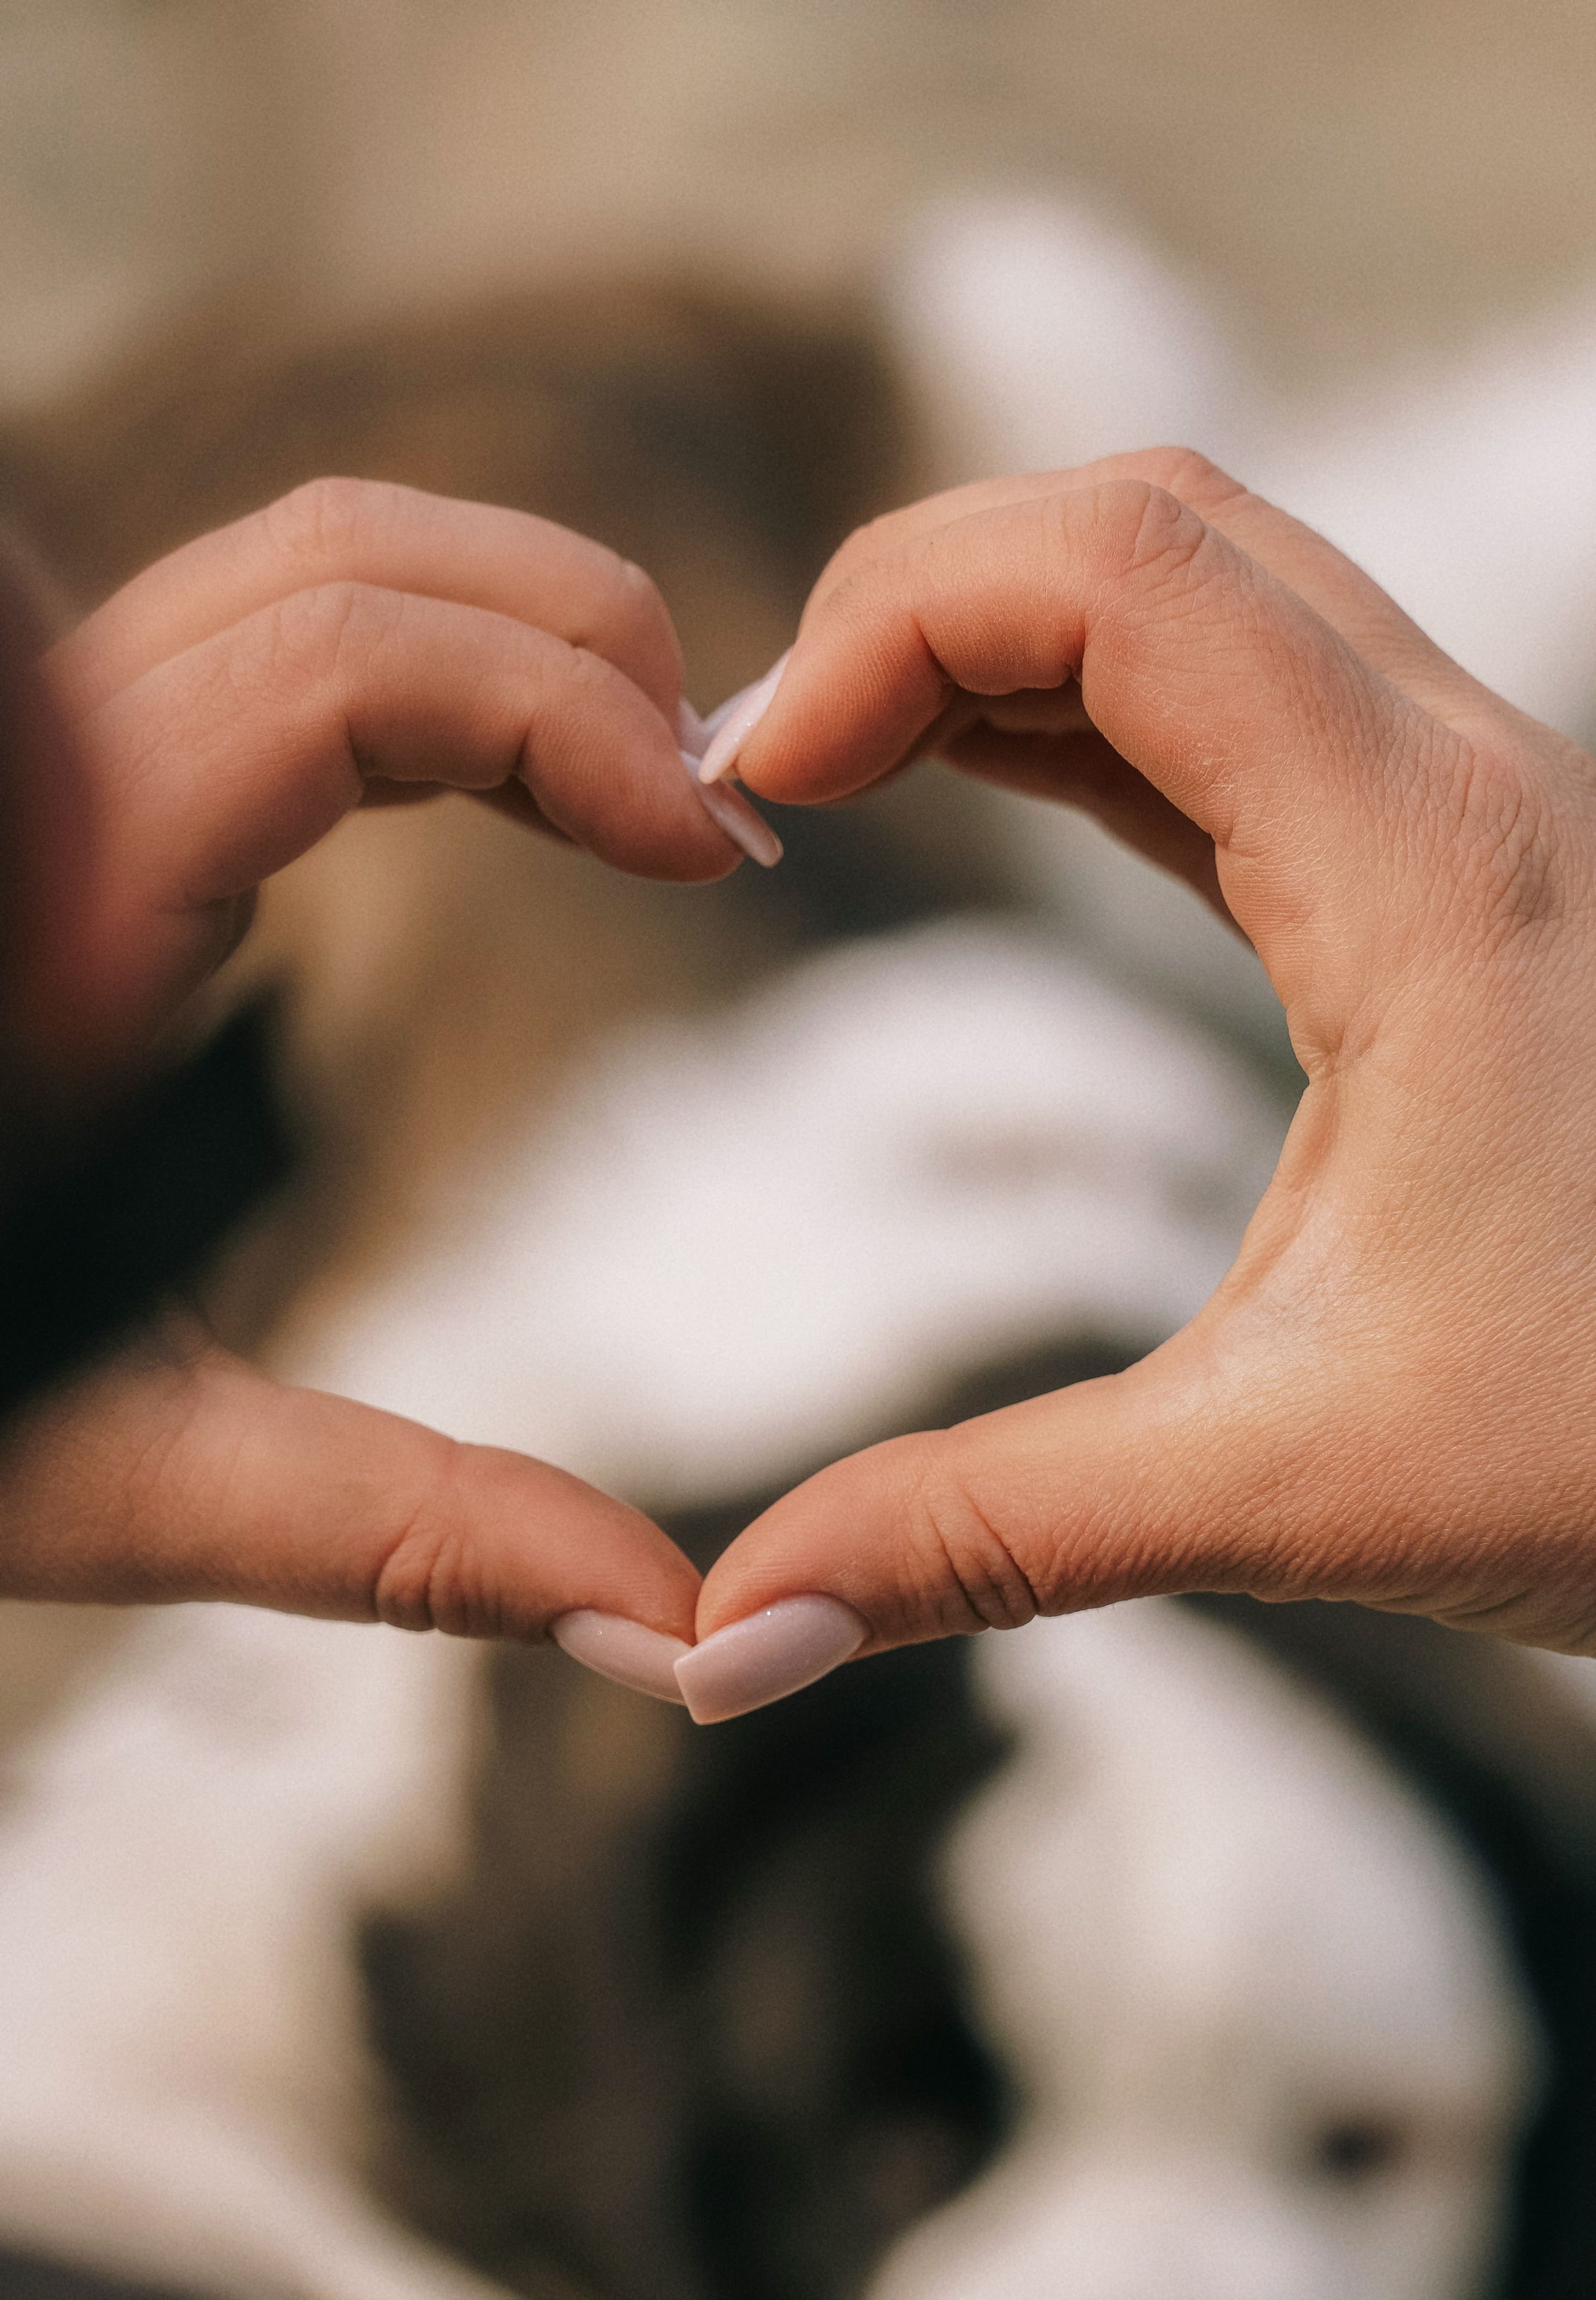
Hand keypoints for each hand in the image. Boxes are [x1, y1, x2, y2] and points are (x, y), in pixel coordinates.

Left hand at [0, 484, 738, 1649]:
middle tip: (707, 801)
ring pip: (291, 568)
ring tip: (633, 773)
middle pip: (341, 564)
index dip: (563, 714)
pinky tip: (489, 776)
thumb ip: (388, 1530)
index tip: (712, 853)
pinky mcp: (64, 792)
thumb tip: (664, 1622)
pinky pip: (246, 633)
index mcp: (74, 926)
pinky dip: (405, 658)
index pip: (344, 669)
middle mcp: (50, 787)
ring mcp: (47, 767)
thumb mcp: (111, 1472)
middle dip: (569, 634)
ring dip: (491, 623)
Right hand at [677, 450, 1595, 1713]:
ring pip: (1221, 592)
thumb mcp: (1295, 1485)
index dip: (889, 623)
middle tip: (771, 768)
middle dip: (924, 595)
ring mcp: (1500, 818)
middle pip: (1155, 522)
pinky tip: (1004, 792)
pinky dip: (1108, 714)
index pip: (1117, 568)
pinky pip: (1269, 714)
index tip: (755, 791)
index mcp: (1427, 864)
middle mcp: (1475, 784)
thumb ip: (991, 1533)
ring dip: (1015, 639)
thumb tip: (738, 1633)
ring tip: (842, 769)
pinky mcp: (1497, 888)